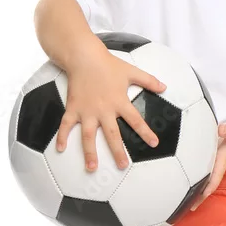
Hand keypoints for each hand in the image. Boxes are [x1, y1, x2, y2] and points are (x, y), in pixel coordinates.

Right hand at [56, 50, 166, 170]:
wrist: (84, 56)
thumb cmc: (108, 64)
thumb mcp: (132, 71)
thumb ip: (149, 81)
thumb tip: (165, 87)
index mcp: (119, 102)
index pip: (136, 120)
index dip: (146, 133)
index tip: (153, 144)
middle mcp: (103, 110)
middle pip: (112, 135)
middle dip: (117, 151)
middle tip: (122, 166)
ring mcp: (87, 111)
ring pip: (88, 136)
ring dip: (89, 152)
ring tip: (92, 168)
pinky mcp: (73, 108)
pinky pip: (66, 125)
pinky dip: (62, 136)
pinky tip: (60, 149)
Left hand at [189, 120, 225, 210]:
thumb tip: (221, 130)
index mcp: (223, 159)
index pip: (215, 177)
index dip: (208, 188)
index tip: (200, 197)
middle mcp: (219, 164)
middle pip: (209, 184)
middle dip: (200, 196)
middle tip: (188, 208)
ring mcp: (217, 162)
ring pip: (206, 179)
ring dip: (198, 189)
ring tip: (185, 200)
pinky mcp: (214, 158)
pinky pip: (205, 171)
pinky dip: (197, 178)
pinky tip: (189, 181)